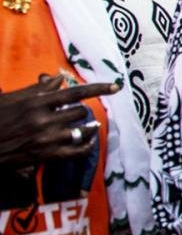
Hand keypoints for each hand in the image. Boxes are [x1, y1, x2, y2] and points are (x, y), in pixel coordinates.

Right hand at [0, 75, 117, 169]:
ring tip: (91, 125)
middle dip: (80, 111)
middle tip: (78, 112)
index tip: (117, 85)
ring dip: (88, 126)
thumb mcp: (12, 99)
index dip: (99, 88)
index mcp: (35, 102)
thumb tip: (59, 79)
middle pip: (79, 111)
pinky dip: (87, 146)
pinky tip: (90, 141)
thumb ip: (38, 89)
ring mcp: (46, 138)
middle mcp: (43, 119)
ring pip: (81, 129)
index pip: (74, 92)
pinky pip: (77, 151)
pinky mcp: (46, 155)